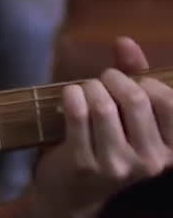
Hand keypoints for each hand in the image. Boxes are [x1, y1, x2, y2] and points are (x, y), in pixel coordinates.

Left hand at [27, 37, 172, 217]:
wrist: (72, 190)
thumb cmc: (105, 142)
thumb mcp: (128, 113)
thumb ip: (133, 75)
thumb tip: (124, 41)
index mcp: (171, 149)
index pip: (169, 101)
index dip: (146, 81)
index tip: (130, 80)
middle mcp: (151, 161)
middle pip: (136, 99)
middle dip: (113, 78)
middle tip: (102, 80)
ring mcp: (118, 165)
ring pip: (105, 106)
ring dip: (90, 87)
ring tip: (85, 89)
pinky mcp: (85, 164)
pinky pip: (78, 115)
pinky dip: (72, 95)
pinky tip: (69, 94)